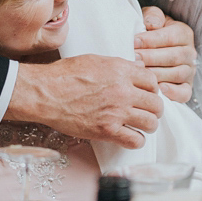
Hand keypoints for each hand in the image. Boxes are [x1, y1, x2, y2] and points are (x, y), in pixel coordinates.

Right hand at [9, 55, 163, 148]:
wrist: (45, 93)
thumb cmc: (64, 75)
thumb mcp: (94, 60)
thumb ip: (119, 65)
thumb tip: (137, 69)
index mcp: (121, 71)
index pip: (153, 81)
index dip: (151, 89)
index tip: (147, 94)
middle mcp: (123, 91)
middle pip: (156, 104)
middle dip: (153, 108)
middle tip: (147, 111)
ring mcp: (116, 112)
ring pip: (150, 123)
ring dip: (148, 125)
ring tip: (141, 125)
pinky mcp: (107, 131)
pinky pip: (135, 140)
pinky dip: (136, 140)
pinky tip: (130, 136)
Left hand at [135, 8, 196, 102]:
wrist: (155, 48)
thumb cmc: (151, 32)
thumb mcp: (152, 18)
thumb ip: (153, 16)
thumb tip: (152, 24)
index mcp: (183, 33)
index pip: (170, 37)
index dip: (151, 40)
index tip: (134, 42)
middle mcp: (190, 53)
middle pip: (173, 57)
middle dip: (151, 58)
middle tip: (133, 58)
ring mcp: (189, 71)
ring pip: (177, 74)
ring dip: (157, 74)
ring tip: (140, 73)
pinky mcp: (187, 87)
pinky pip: (184, 93)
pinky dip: (174, 93)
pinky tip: (160, 90)